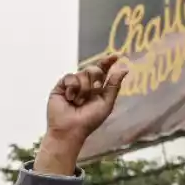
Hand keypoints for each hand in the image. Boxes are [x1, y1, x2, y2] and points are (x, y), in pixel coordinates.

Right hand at [36, 55, 128, 173]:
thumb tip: (123, 69)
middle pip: (93, 69)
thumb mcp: (106, 103)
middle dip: (95, 79)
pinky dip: (72, 88)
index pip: (103, 70)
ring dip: (83, 89)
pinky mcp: (61, 86)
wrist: (70, 129)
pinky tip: (70, 98)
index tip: (116, 56)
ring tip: (78, 102)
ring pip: (82, 74)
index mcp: (97, 88)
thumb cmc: (89, 120)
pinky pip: (70, 77)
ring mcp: (72, 85)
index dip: (108, 62)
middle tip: (93, 91)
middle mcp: (85, 84)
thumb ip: (113, 85)